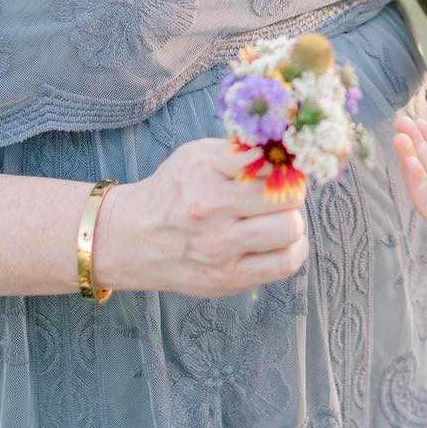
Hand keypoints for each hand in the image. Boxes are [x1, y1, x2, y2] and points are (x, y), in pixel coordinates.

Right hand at [108, 137, 308, 295]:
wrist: (133, 239)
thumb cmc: (173, 193)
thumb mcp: (195, 156)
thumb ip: (238, 151)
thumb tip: (284, 149)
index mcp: (203, 172)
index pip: (268, 161)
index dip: (283, 163)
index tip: (280, 169)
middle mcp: (210, 210)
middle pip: (286, 196)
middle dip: (291, 192)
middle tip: (282, 195)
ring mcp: (220, 248)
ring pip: (290, 229)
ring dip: (293, 220)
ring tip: (279, 218)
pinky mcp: (228, 278)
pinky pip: (286, 264)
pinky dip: (294, 249)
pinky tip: (281, 241)